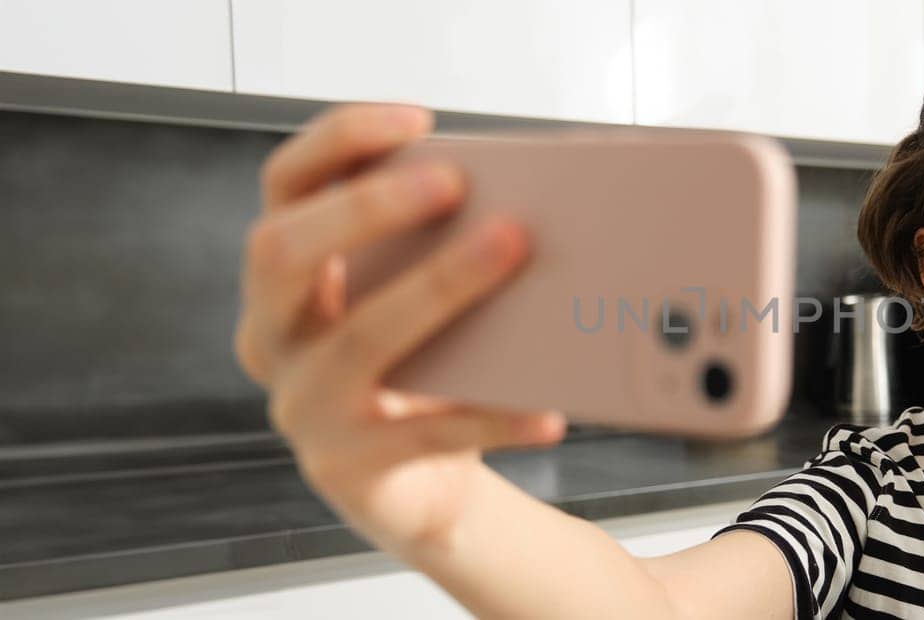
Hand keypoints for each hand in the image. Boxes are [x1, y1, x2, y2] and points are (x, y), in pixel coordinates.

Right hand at [232, 103, 567, 554]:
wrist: (421, 492)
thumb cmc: (424, 374)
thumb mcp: (414, 304)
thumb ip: (436, 250)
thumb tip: (526, 195)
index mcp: (286, 280)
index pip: (283, 187)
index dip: (338, 143)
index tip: (417, 119)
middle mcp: (274, 337)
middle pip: (282, 251)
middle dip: (366, 208)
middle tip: (453, 182)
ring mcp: (302, 405)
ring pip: (360, 338)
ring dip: (439, 287)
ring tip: (510, 250)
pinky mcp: (348, 466)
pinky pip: (426, 435)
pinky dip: (493, 418)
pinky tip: (546, 411)